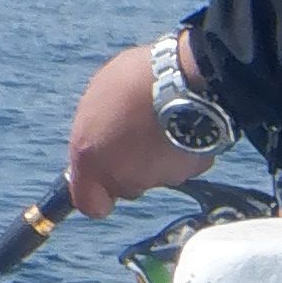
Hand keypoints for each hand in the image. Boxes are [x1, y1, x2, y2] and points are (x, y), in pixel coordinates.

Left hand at [64, 36, 216, 218]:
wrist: (185, 79)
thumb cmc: (134, 79)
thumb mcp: (98, 94)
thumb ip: (96, 125)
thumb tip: (101, 132)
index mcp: (92, 159)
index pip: (89, 203)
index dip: (94, 196)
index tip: (99, 183)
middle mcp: (125, 178)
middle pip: (125, 187)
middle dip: (129, 168)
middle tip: (135, 134)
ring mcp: (160, 177)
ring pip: (155, 176)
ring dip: (155, 157)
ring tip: (162, 122)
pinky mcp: (192, 171)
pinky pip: (183, 164)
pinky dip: (182, 150)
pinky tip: (184, 123)